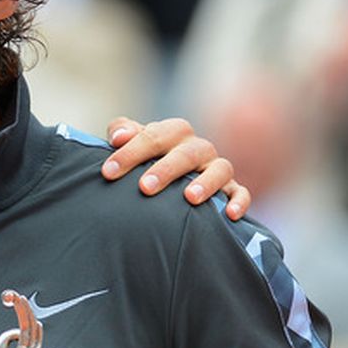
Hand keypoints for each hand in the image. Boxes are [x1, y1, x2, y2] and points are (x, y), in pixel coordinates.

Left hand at [101, 117, 250, 220]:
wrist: (163, 182)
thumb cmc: (144, 162)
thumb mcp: (131, 145)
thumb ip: (122, 133)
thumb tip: (118, 138)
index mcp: (173, 134)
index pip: (154, 136)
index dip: (130, 152)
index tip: (108, 172)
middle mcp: (197, 148)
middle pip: (187, 152)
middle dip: (165, 169)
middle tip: (145, 187)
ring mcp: (215, 168)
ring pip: (219, 169)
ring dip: (206, 182)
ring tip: (189, 197)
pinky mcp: (230, 188)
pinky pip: (240, 192)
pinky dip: (237, 201)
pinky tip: (230, 214)